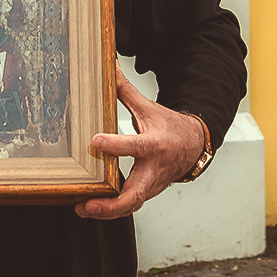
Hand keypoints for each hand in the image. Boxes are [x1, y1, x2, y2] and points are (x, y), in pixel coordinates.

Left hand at [77, 73, 207, 219]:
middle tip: (88, 203)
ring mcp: (151, 185)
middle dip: (112, 204)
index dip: (116, 146)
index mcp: (155, 144)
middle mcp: (154, 169)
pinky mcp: (147, 193)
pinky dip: (112, 209)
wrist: (194, 146)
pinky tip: (90, 207)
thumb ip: (125, 91)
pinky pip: (130, 205)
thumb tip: (109, 65)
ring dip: (107, 211)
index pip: (135, 146)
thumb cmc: (169, 127)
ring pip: (131, 204)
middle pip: (135, 193)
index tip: (96, 141)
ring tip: (82, 208)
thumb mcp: (149, 108)